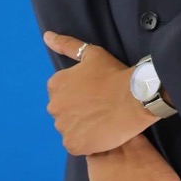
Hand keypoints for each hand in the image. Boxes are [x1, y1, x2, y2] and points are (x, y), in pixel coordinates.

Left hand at [43, 31, 157, 154]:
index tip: (95, 91)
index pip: (62, 92)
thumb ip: (67, 45)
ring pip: (70, 128)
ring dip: (82, 125)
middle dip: (77, 109)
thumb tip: (46, 36)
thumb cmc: (113, 74)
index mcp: (55, 85)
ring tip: (102, 119)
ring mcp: (63, 128)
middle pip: (64, 111)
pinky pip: (76, 144)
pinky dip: (87, 140)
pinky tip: (101, 132)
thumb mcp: (91, 54)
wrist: (134, 97)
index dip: (79, 93)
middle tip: (100, 105)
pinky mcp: (73, 145)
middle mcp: (54, 107)